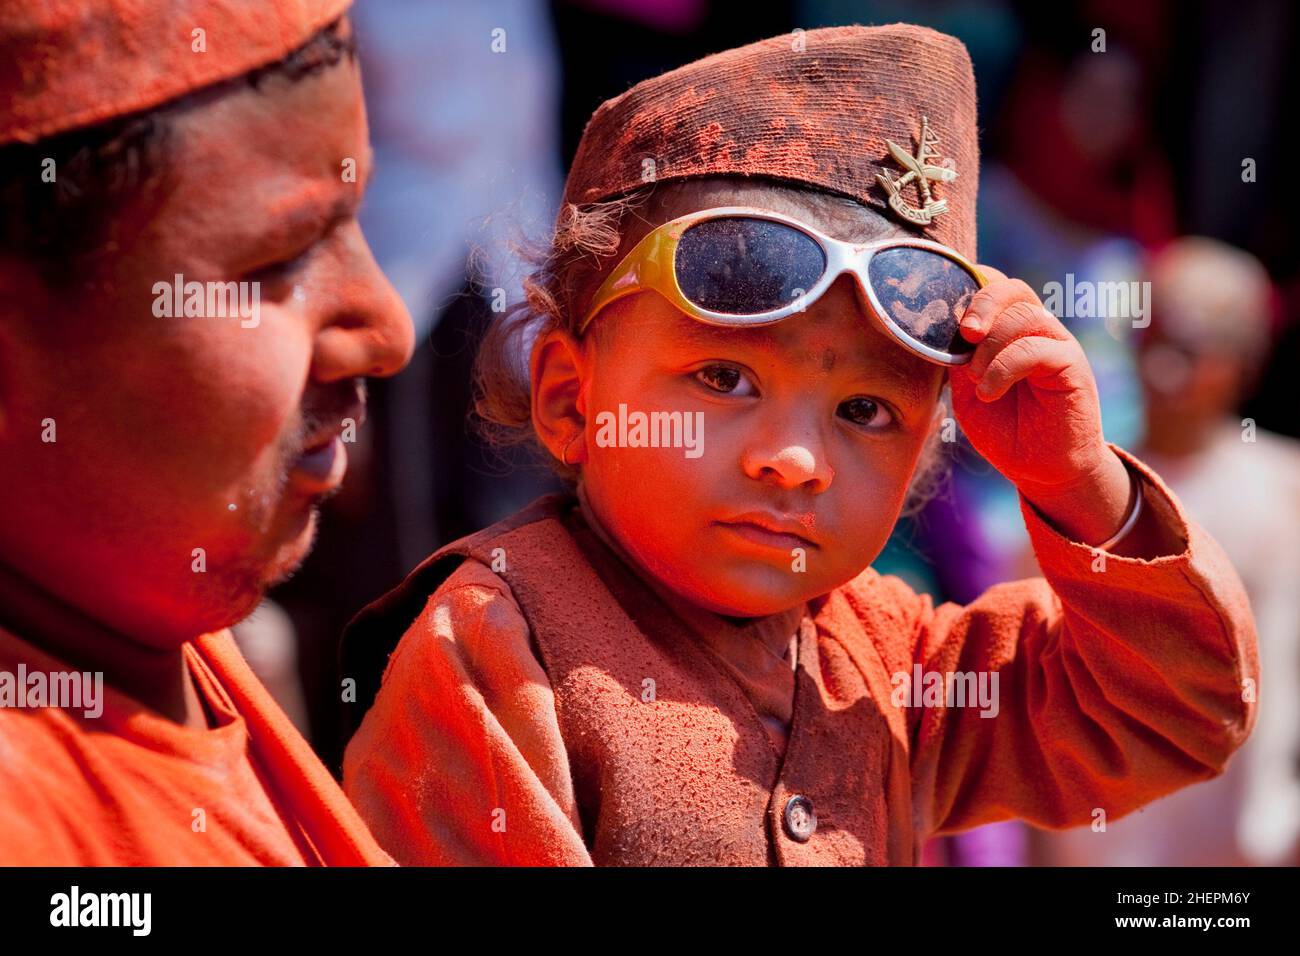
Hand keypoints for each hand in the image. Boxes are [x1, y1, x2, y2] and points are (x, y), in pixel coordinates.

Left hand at [950, 267, 1132, 545]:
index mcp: (1011, 332)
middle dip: (983, 302)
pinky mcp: (1072, 367)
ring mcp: (1057, 346)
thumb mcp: (968, 394)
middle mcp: (1037, 331)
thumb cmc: (1006, 430)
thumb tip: (936, 333)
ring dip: (990, 347)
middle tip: (965, 333)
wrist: (1042, 470)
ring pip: (1025, 316)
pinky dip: (1005, 368)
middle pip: (1014, 289)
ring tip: (976, 381)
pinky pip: (1037, 349)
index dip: (970, 287)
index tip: (943, 309)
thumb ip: (958, 361)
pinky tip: (989, 392)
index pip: (995, 287)